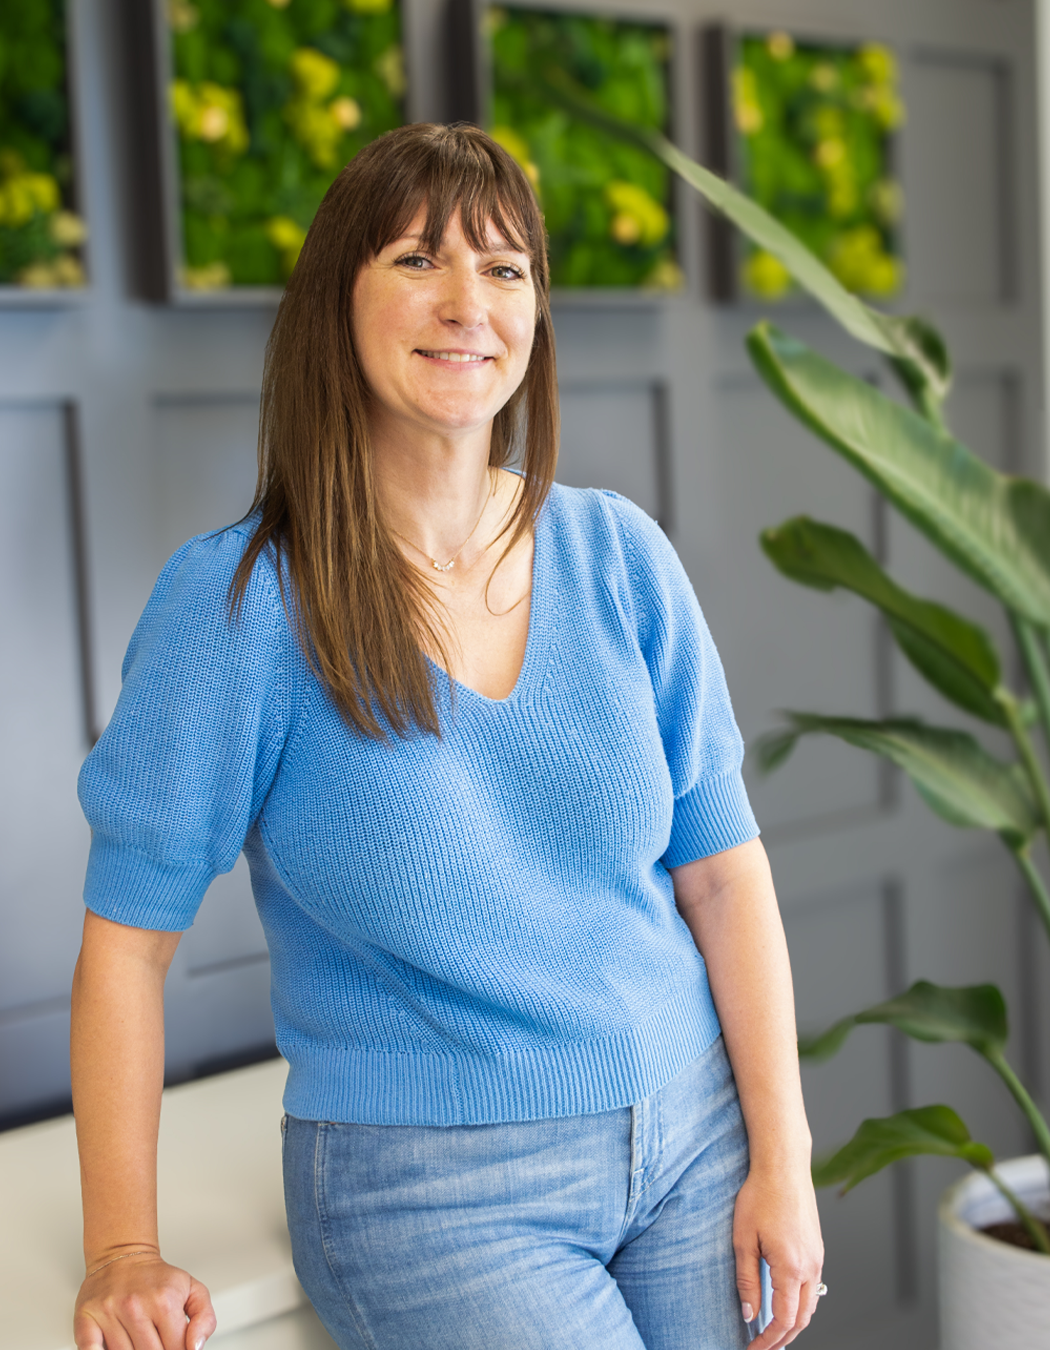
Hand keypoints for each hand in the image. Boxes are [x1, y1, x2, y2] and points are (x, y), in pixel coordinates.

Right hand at [74, 1250, 216, 1349]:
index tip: (176, 1347)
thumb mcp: (192, 1289)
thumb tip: (195, 1348)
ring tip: (140, 1342)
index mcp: (164, 1301)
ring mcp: (109, 1314)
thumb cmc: (157, 1279)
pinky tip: (113, 1348)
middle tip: (157, 1344)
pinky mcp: (86, 1320)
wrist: (122, 1255)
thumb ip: (204, 1319)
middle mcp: (135, 1307)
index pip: (176, 1349)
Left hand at [733, 1163, 823, 1348]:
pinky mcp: (817, 1248)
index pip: (784, 1321)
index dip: (769, 1341)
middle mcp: (810, 1266)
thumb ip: (747, 1281)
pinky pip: (812, 1287)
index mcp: (791, 1267)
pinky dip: (801, 1304)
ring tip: (773, 1332)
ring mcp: (817, 1257)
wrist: (783, 1165)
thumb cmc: (760, 1195)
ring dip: (794, 1324)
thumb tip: (750, 1315)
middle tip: (762, 1347)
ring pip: (811, 1305)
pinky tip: (785, 1303)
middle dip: (783, 1339)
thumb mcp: (743, 1240)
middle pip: (802, 1319)